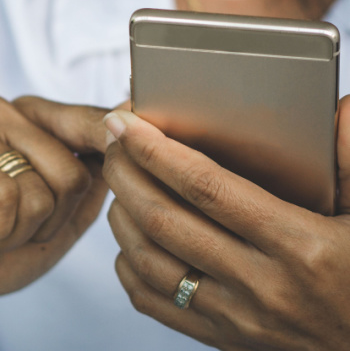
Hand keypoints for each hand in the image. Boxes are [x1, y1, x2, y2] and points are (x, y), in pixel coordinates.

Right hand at [0, 95, 110, 327]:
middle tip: (12, 221)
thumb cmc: (1, 243)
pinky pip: (1, 198)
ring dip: (20, 228)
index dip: (112, 150)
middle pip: (70, 170)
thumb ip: (96, 171)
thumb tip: (128, 119)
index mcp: (25, 115)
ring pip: (37, 188)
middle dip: (50, 218)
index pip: (86, 121)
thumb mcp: (65, 211)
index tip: (139, 135)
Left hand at [102, 96, 349, 350]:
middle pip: (163, 219)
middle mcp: (262, 286)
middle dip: (124, 171)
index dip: (156, 149)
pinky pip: (155, 302)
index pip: (205, 187)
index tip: (125, 121)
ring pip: (149, 260)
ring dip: (120, 213)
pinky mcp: (227, 340)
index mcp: (300, 245)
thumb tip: (334, 111)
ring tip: (118, 178)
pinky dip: (129, 263)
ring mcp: (240, 319)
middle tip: (112, 139)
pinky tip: (131, 234)